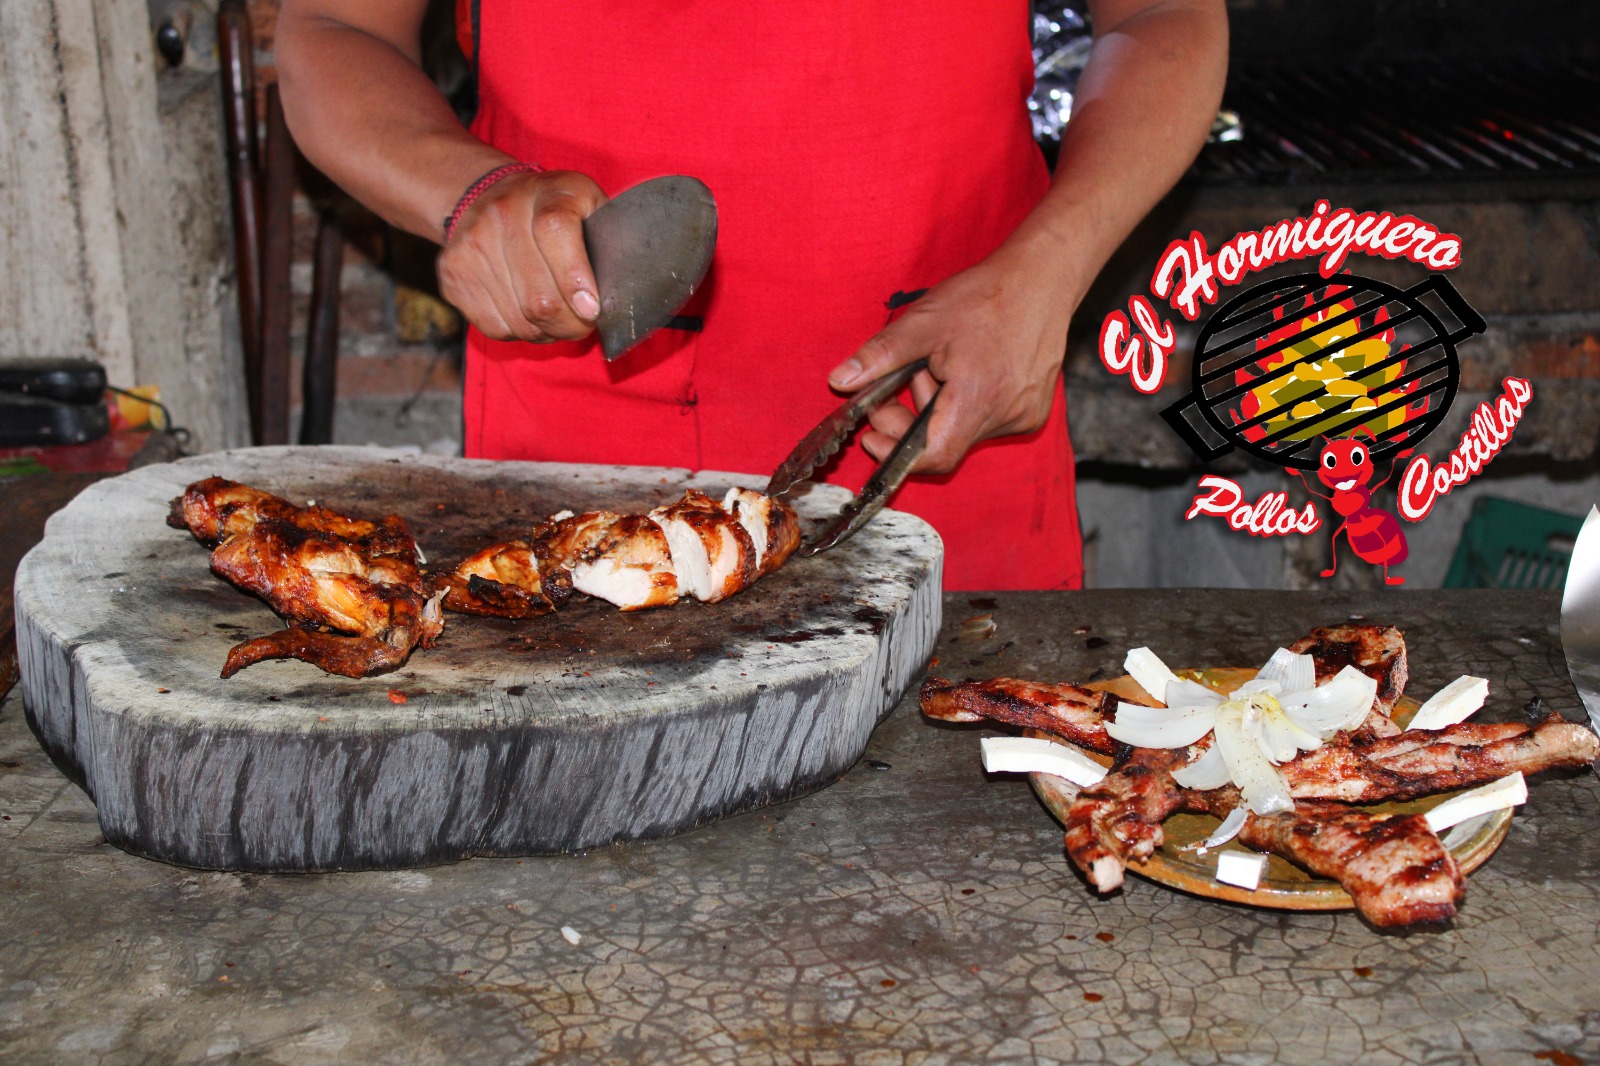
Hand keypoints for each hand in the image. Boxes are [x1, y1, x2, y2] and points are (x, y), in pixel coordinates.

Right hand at [436, 169, 607, 343]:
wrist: (484, 193)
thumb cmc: (554, 209)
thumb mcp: (589, 205)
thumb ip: (610, 239)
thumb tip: (623, 292)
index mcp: (548, 191)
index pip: (557, 231)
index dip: (576, 279)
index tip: (592, 309)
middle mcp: (502, 213)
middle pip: (540, 296)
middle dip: (572, 324)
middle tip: (584, 324)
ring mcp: (471, 245)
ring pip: (521, 321)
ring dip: (549, 332)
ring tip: (559, 318)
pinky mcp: (453, 275)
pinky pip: (497, 328)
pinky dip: (521, 332)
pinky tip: (530, 314)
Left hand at [827, 249, 1071, 474]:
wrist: (1042, 279)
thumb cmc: (986, 296)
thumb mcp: (922, 322)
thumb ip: (880, 357)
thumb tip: (839, 381)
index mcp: (978, 398)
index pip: (934, 455)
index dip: (897, 453)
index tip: (873, 437)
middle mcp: (1006, 416)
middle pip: (944, 442)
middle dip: (909, 422)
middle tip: (894, 386)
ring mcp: (1024, 416)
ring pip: (963, 431)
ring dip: (937, 409)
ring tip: (936, 366)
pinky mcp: (1032, 411)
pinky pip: (986, 422)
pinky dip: (963, 405)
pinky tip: (964, 371)